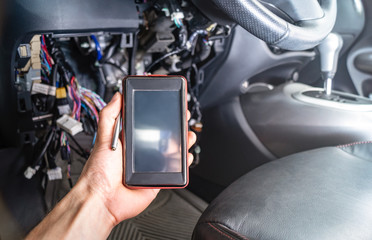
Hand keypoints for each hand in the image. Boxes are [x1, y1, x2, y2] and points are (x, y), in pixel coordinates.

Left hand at [78, 92, 196, 224]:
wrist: (103, 199)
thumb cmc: (98, 172)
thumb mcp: (103, 137)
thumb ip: (109, 116)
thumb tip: (117, 96)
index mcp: (129, 140)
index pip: (146, 121)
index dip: (158, 112)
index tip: (167, 102)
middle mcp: (141, 151)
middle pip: (163, 135)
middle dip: (175, 124)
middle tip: (182, 116)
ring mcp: (151, 165)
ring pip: (172, 150)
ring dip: (183, 141)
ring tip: (188, 134)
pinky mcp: (157, 179)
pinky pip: (175, 169)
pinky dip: (183, 162)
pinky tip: (186, 155)